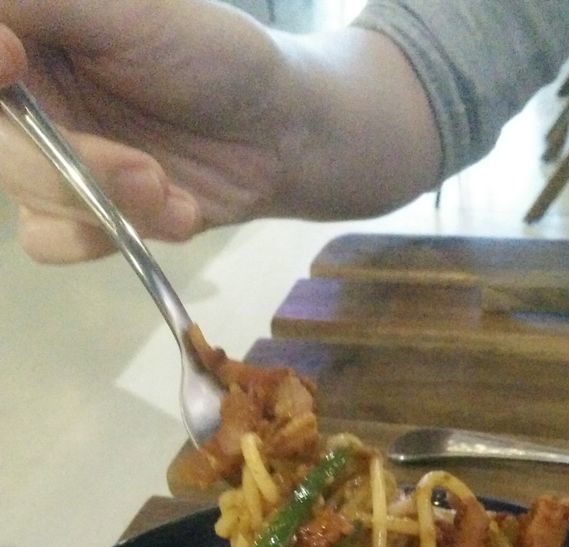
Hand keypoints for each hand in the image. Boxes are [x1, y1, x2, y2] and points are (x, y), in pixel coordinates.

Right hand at [0, 0, 440, 262]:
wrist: (279, 137)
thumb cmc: (214, 57)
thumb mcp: (136, 11)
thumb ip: (51, 4)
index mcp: (30, 26)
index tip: (11, 63)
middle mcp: (24, 91)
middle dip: (69, 164)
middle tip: (144, 171)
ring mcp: (46, 154)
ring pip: (26, 194)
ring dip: (106, 203)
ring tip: (169, 189)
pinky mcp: (76, 212)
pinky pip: (51, 238)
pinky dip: (110, 236)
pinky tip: (168, 213)